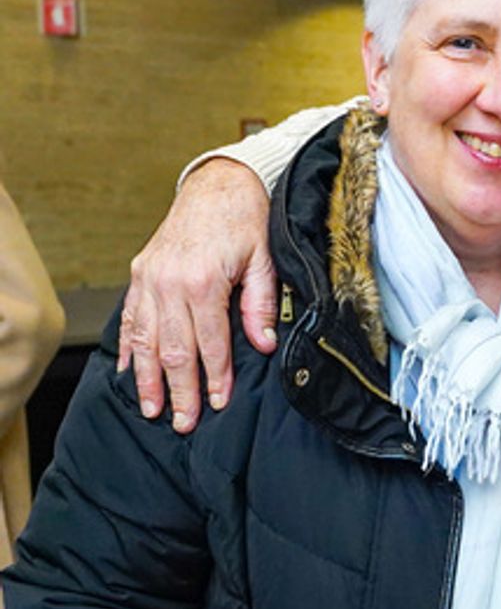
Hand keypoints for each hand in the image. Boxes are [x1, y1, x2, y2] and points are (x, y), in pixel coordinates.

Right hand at [119, 159, 276, 432]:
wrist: (219, 185)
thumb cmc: (246, 221)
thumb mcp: (265, 260)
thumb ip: (260, 305)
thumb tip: (264, 346)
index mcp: (204, 281)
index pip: (210, 343)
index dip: (215, 378)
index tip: (217, 405)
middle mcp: (170, 282)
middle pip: (174, 349)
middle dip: (179, 390)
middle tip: (183, 423)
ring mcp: (150, 278)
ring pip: (145, 339)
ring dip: (148, 379)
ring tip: (152, 409)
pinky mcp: (140, 273)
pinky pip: (130, 318)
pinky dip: (128, 348)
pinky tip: (129, 374)